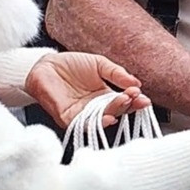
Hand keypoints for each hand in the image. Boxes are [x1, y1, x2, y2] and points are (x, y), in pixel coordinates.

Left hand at [25, 53, 150, 126]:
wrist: (46, 64)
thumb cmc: (72, 64)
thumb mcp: (100, 64)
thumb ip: (117, 74)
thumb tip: (137, 83)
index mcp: (105, 95)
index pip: (124, 101)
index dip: (135, 100)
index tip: (143, 97)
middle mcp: (96, 108)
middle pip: (116, 111)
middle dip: (128, 105)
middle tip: (135, 97)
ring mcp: (83, 114)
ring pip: (102, 119)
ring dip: (115, 112)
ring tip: (124, 102)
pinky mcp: (68, 118)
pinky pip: (82, 125)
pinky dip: (95, 123)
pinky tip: (108, 118)